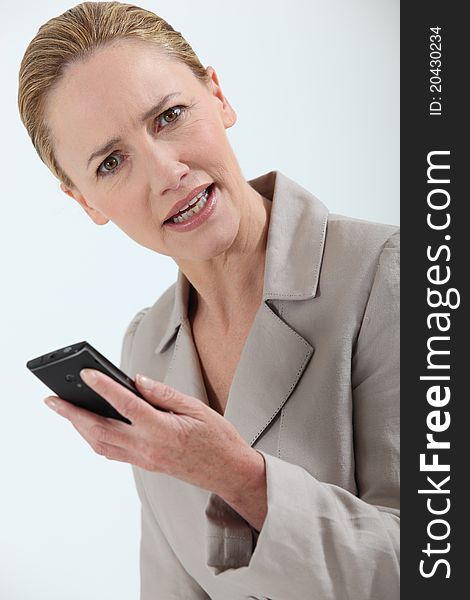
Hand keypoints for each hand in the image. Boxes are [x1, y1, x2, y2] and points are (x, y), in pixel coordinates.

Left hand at [43, 369, 263, 507]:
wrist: (228, 471)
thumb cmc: (217, 438)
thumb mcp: (196, 408)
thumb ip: (164, 394)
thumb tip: (136, 381)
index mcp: (162, 430)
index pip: (126, 405)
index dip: (103, 387)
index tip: (85, 373)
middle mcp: (148, 447)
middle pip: (100, 430)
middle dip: (72, 414)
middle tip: (52, 399)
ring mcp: (144, 459)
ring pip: (101, 444)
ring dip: (79, 427)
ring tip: (64, 409)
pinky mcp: (145, 464)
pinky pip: (111, 452)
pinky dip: (94, 438)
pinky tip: (89, 426)